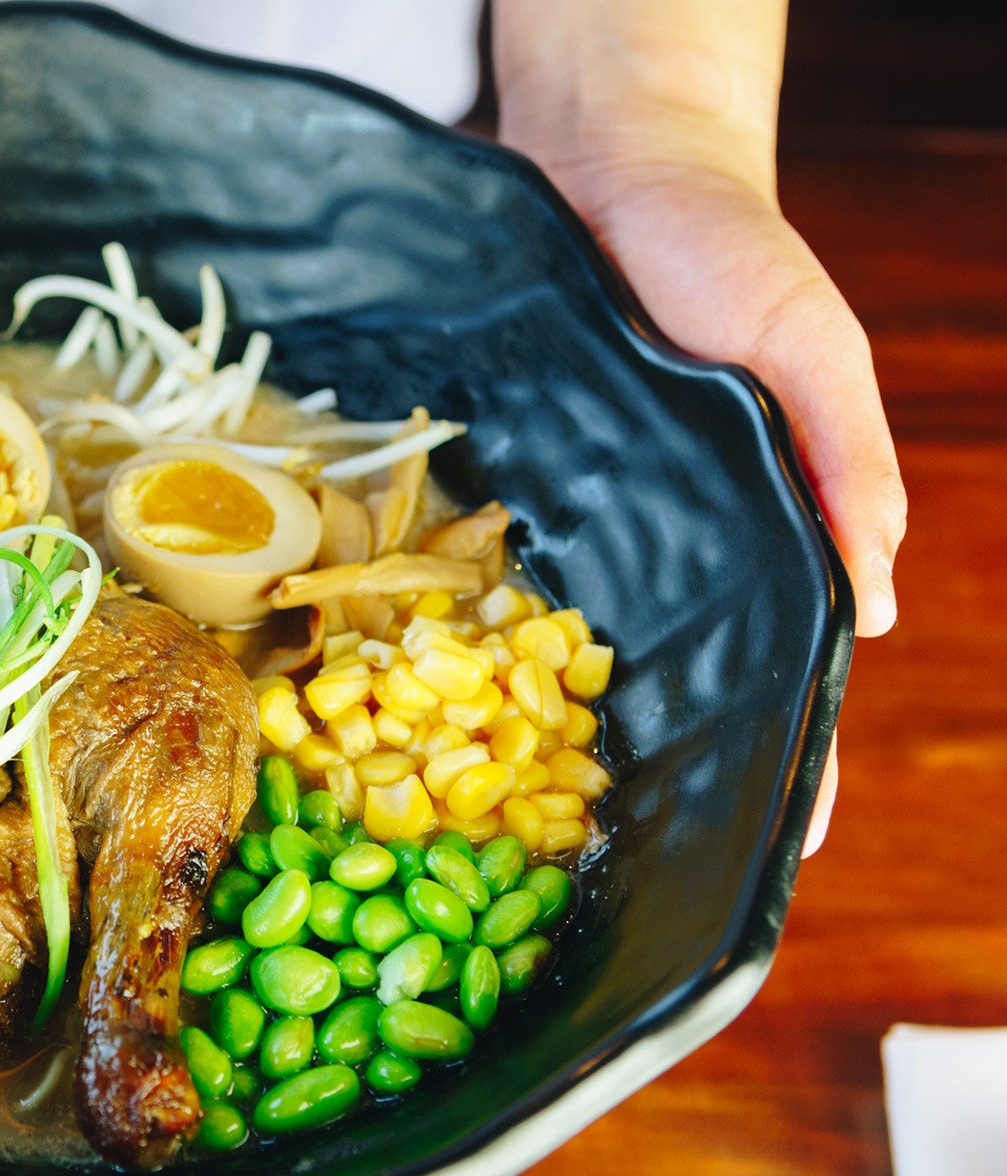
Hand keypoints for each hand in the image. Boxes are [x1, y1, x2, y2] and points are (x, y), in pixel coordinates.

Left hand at [494, 0, 904, 855]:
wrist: (605, 172)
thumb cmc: (729, 256)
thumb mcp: (813, 350)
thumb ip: (851, 465)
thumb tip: (875, 607)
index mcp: (754, 537)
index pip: (780, 675)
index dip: (785, 765)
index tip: (775, 853)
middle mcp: (661, 555)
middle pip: (665, 693)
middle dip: (651, 784)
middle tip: (623, 879)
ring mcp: (577, 534)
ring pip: (560, 662)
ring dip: (541, 745)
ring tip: (521, 839)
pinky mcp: (501, 499)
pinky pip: (478, 588)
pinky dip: (458, 652)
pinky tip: (423, 716)